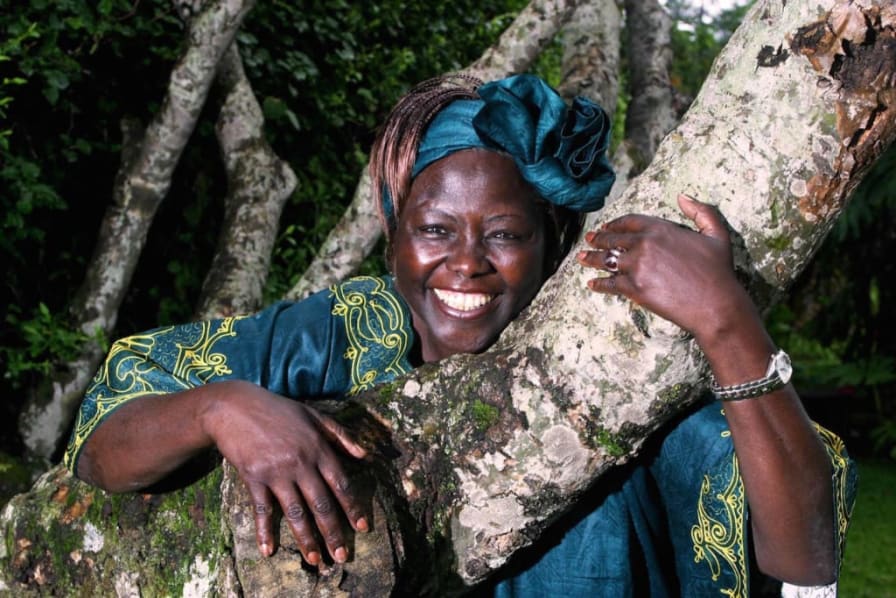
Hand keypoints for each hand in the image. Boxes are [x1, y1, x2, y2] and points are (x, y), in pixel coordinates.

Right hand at [202, 380, 368, 564]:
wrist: (235, 406)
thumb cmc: (278, 410)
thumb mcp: (314, 415)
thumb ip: (341, 435)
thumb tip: (365, 455)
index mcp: (318, 448)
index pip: (341, 484)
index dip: (353, 508)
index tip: (362, 528)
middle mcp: (301, 463)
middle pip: (321, 504)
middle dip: (333, 532)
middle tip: (342, 556)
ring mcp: (277, 472)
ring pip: (296, 512)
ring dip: (306, 539)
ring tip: (315, 560)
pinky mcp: (254, 477)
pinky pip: (262, 509)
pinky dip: (265, 531)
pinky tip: (268, 550)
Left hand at [577, 194, 753, 340]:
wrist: (715, 304)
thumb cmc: (718, 271)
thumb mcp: (717, 233)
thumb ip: (701, 211)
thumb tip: (682, 196)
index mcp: (660, 228)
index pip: (629, 221)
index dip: (615, 223)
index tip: (607, 226)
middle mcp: (644, 244)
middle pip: (613, 239)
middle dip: (599, 239)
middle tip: (589, 239)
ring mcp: (636, 266)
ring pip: (606, 260)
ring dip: (591, 258)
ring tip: (581, 258)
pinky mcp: (633, 288)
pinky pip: (609, 284)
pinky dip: (598, 284)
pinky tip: (591, 284)